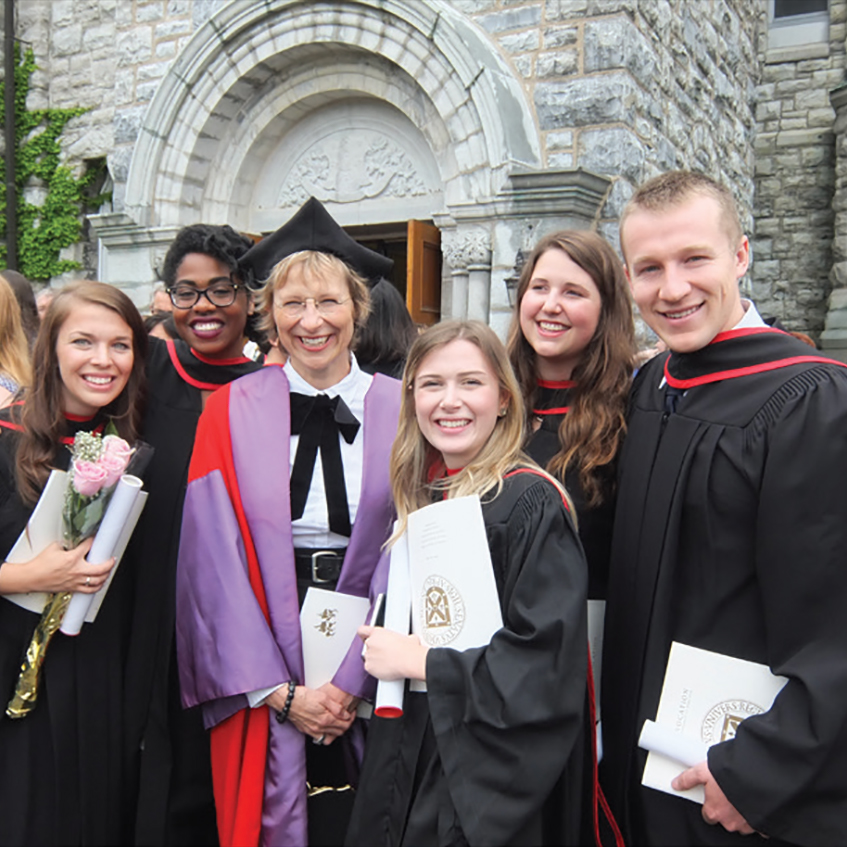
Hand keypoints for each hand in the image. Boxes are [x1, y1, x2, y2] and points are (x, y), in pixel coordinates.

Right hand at [0, 538, 114, 594]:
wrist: (31, 577)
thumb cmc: (40, 564)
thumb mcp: (54, 547)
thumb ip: (67, 544)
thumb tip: (73, 542)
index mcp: (73, 558)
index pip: (89, 546)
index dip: (94, 541)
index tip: (96, 539)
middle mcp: (77, 570)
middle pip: (102, 567)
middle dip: (110, 562)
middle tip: (112, 558)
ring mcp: (76, 581)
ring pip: (98, 580)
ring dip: (106, 575)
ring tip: (109, 570)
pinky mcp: (73, 588)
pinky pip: (89, 590)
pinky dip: (98, 587)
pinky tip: (101, 583)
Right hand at [268, 683, 354, 744]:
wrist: (288, 701)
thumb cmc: (303, 697)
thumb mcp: (323, 697)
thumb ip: (336, 708)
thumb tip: (346, 714)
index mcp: (326, 719)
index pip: (345, 724)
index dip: (351, 719)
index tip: (352, 713)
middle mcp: (320, 728)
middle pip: (339, 732)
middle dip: (346, 725)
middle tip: (348, 717)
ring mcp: (313, 731)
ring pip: (330, 737)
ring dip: (336, 732)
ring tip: (338, 723)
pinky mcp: (306, 731)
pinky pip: (320, 738)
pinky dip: (326, 735)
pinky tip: (326, 728)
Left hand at [358, 625, 428, 681]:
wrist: (409, 661)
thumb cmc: (408, 649)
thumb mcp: (406, 637)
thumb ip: (401, 637)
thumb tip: (409, 640)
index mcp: (377, 632)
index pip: (362, 630)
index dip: (363, 634)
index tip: (365, 637)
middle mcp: (370, 642)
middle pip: (367, 645)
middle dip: (375, 649)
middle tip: (386, 653)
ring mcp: (368, 655)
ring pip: (369, 658)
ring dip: (375, 660)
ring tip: (388, 663)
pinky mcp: (369, 667)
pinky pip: (370, 668)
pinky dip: (375, 670)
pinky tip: (385, 669)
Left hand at [672, 761, 756, 835]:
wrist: (759, 779)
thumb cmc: (731, 775)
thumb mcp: (703, 771)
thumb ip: (688, 778)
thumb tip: (677, 783)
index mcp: (714, 811)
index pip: (708, 814)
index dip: (710, 803)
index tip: (713, 795)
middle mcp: (730, 821)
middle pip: (724, 818)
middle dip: (726, 806)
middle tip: (728, 790)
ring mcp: (746, 824)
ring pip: (740, 820)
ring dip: (740, 809)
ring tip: (741, 792)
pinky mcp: (762, 824)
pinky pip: (757, 822)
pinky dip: (755, 813)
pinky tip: (754, 800)